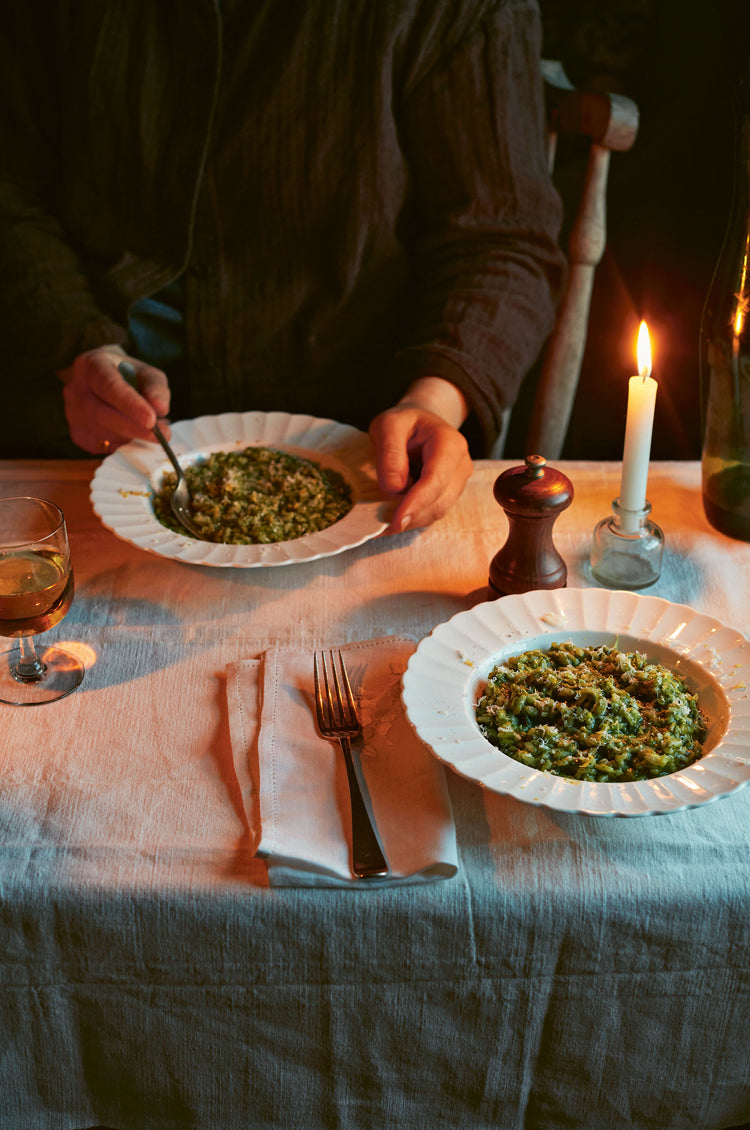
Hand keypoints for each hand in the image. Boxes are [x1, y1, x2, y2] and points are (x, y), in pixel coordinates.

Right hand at [58, 345, 170, 453]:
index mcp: (91, 365)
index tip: (151, 419)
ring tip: (150, 430)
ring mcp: (72, 413)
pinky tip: (132, 434)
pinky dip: (123, 444)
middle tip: (160, 435)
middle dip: (134, 428)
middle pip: (102, 414)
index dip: (129, 404)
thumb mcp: (146, 373)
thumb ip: (156, 387)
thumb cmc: (127, 375)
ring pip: (103, 434)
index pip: (108, 385)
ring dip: (131, 436)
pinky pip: (102, 446)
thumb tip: (160, 408)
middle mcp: (75, 388)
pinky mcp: (78, 433)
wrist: (102, 380)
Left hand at [369, 377, 472, 531]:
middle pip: (439, 502)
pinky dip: (412, 519)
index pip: (436, 480)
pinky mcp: (449, 495)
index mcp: (450, 444)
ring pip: (436, 512)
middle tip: (379, 528)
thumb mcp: (388, 425)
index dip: (417, 503)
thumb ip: (390, 452)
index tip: (397, 521)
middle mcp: (461, 465)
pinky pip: (431, 512)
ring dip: (410, 521)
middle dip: (411, 517)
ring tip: (382, 525)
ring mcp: (458, 482)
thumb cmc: (404, 422)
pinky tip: (391, 521)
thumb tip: (394, 487)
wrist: (420, 423)